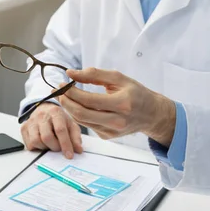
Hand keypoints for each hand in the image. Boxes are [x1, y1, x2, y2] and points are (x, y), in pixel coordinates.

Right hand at [20, 103, 82, 158]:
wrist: (44, 109)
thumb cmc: (58, 119)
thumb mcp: (70, 124)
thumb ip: (75, 137)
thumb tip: (78, 150)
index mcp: (55, 112)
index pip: (60, 130)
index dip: (65, 144)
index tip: (69, 155)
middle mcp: (41, 116)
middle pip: (47, 137)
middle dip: (54, 147)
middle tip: (58, 148)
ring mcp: (31, 122)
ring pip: (36, 141)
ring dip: (44, 148)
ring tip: (49, 144)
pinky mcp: (24, 128)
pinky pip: (29, 144)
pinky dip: (36, 148)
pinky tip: (42, 143)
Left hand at [58, 68, 175, 145]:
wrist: (151, 114)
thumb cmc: (135, 93)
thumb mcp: (118, 78)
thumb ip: (93, 74)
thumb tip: (70, 73)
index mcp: (122, 104)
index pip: (89, 100)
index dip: (72, 92)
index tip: (62, 84)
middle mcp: (117, 121)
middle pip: (81, 114)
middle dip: (66, 102)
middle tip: (58, 92)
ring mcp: (112, 132)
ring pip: (82, 121)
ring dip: (69, 109)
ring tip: (63, 97)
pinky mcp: (108, 137)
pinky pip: (87, 125)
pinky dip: (78, 115)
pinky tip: (76, 106)